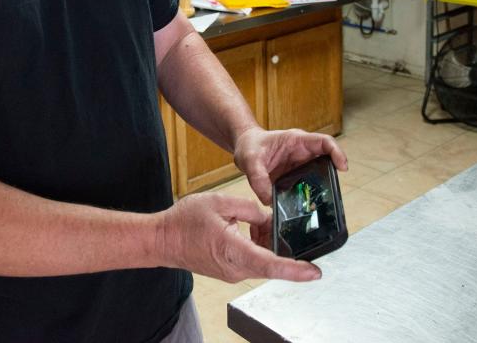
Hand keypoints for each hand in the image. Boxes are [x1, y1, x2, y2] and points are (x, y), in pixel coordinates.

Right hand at [158, 192, 320, 282]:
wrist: (162, 240)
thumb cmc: (184, 221)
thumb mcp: (219, 202)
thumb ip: (249, 207)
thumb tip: (267, 216)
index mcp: (233, 250)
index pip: (270, 263)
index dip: (294, 270)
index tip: (314, 272)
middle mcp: (236, 269)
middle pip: (271, 262)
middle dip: (281, 243)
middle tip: (277, 222)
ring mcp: (233, 273)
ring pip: (263, 261)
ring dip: (267, 242)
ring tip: (256, 221)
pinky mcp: (230, 271)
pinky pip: (253, 260)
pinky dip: (258, 246)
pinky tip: (250, 229)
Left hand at [233, 127, 347, 204]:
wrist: (245, 147)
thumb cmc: (249, 146)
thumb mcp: (249, 160)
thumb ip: (258, 179)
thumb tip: (269, 200)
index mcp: (296, 141)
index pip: (324, 142)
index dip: (337, 153)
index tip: (342, 167)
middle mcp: (302, 152)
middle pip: (326, 161)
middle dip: (332, 175)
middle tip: (333, 192)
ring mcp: (300, 165)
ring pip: (319, 175)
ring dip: (321, 188)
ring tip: (320, 203)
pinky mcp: (295, 176)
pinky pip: (307, 185)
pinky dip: (308, 195)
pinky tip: (305, 208)